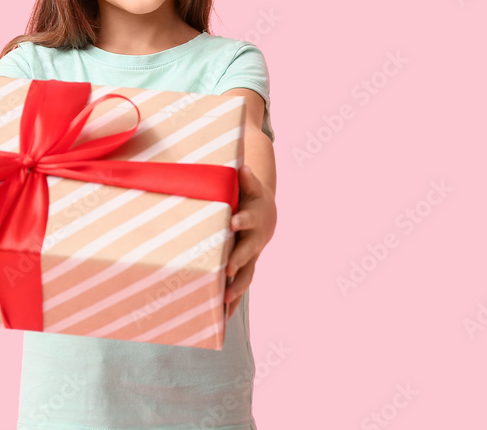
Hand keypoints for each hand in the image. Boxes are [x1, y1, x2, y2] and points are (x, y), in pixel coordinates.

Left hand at [224, 164, 276, 320]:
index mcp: (252, 219)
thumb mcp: (250, 186)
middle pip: (247, 252)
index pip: (247, 219)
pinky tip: (220, 319)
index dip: (241, 220)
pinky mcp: (244, 269)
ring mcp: (250, 258)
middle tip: (228, 269)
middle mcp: (253, 241)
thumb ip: (245, 179)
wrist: (266, 216)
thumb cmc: (251, 198)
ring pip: (245, 276)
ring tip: (224, 301)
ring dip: (236, 289)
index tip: (233, 221)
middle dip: (238, 261)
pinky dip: (231, 304)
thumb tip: (242, 167)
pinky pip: (238, 288)